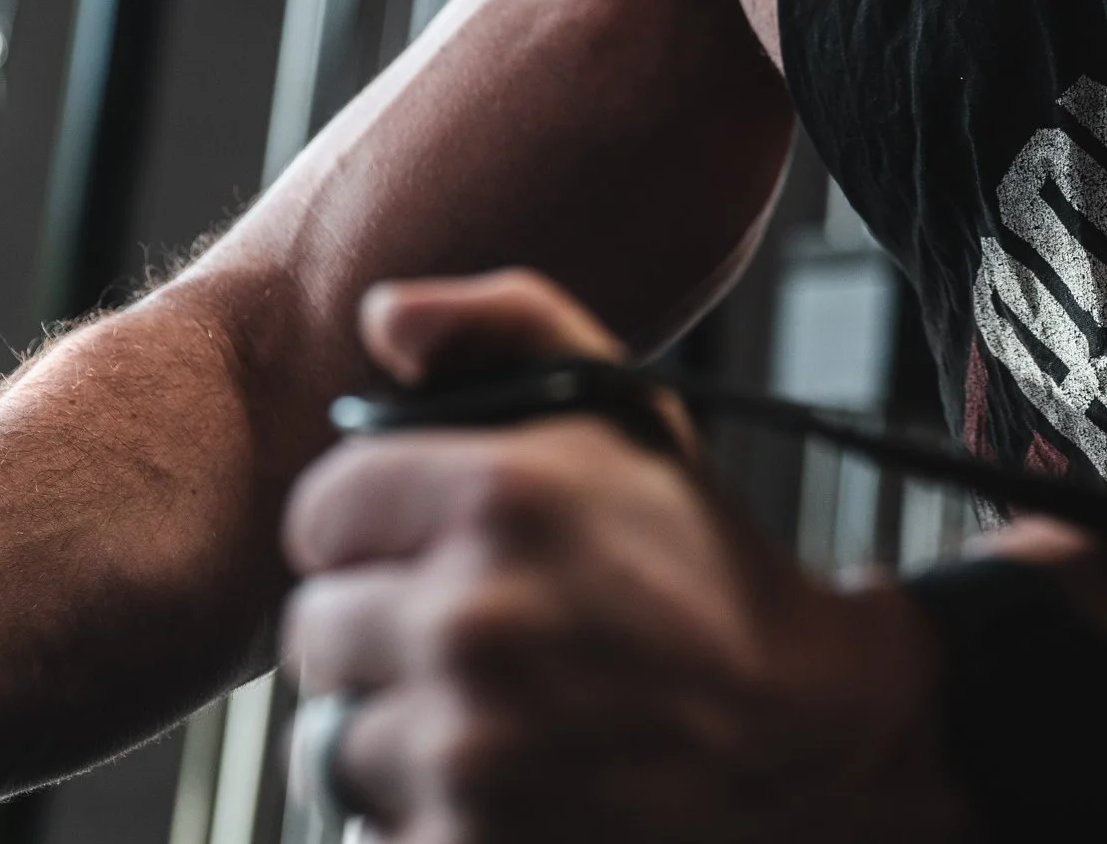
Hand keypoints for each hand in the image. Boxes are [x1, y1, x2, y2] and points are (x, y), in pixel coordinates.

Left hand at [280, 269, 962, 840]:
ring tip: (489, 708)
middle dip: (380, 628)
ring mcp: (466, 749)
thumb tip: (379, 314)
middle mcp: (471, 617)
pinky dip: (418, 815)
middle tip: (473, 630)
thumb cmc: (690, 553)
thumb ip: (500, 321)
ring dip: (393, 731)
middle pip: (314, 629)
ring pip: (328, 741)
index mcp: (498, 493)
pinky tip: (502, 778)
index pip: (318, 510)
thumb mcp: (619, 403)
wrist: (791, 727)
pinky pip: (363, 829)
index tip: (431, 543)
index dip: (373, 527)